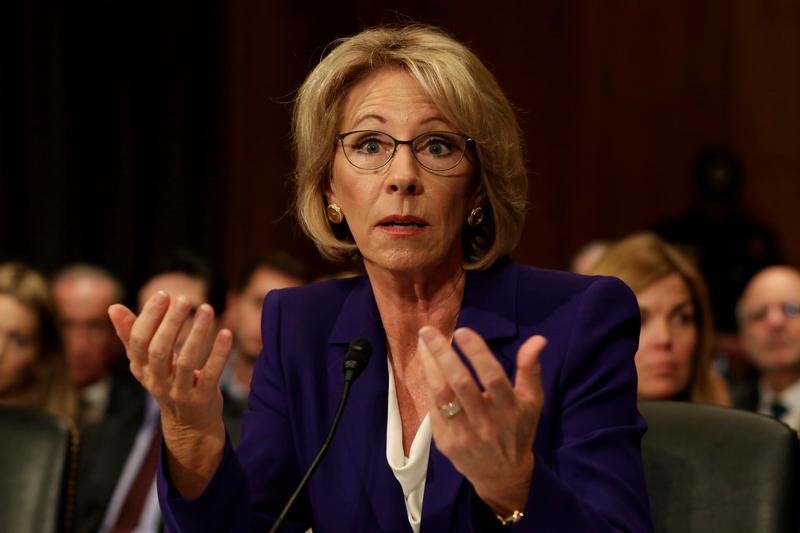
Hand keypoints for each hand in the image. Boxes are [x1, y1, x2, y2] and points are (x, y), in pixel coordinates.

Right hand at [108, 291, 232, 496]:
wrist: (189, 425)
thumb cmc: (168, 382)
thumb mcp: (147, 362)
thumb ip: (131, 335)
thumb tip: (113, 307)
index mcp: (141, 369)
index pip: (139, 342)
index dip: (149, 317)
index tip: (163, 294)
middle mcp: (157, 382)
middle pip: (159, 351)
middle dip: (171, 323)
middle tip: (184, 299)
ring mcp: (180, 392)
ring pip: (186, 361)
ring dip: (197, 333)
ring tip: (207, 309)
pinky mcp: (203, 398)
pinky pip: (210, 374)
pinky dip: (218, 353)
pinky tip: (226, 332)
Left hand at [417, 326, 545, 515]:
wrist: (502, 476)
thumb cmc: (518, 430)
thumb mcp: (532, 402)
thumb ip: (531, 370)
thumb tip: (538, 340)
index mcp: (510, 410)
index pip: (493, 377)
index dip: (477, 353)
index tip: (462, 331)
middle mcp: (486, 423)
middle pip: (461, 384)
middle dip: (442, 354)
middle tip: (428, 331)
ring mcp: (463, 434)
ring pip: (441, 395)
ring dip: (429, 367)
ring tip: (423, 344)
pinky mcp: (446, 442)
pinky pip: (434, 408)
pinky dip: (428, 385)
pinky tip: (426, 367)